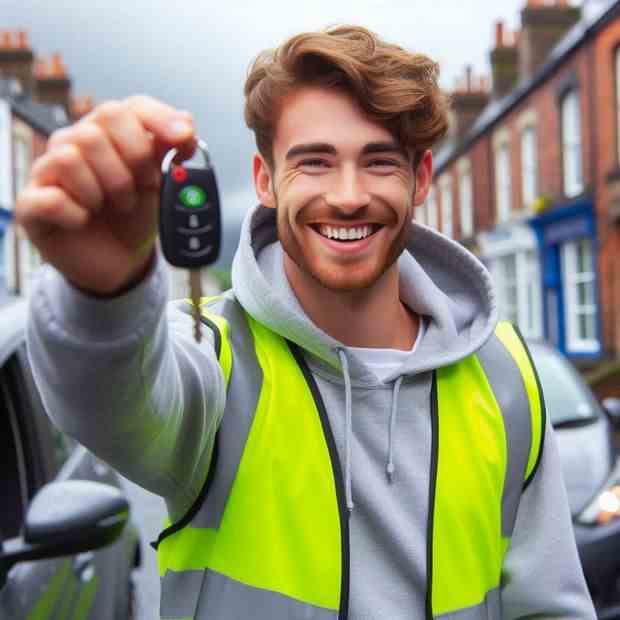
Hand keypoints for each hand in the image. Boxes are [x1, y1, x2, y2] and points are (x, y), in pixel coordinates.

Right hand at [15, 95, 195, 295]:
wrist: (121, 261)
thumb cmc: (135, 217)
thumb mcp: (161, 186)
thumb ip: (171, 153)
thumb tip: (186, 122)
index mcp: (109, 134)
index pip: (129, 108)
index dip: (159, 120)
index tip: (182, 141)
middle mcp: (75, 143)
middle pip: (99, 127)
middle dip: (131, 163)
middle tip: (140, 190)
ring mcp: (49, 171)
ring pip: (70, 158)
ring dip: (103, 191)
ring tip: (113, 208)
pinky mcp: (32, 204)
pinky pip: (51, 198)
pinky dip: (75, 214)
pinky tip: (84, 220)